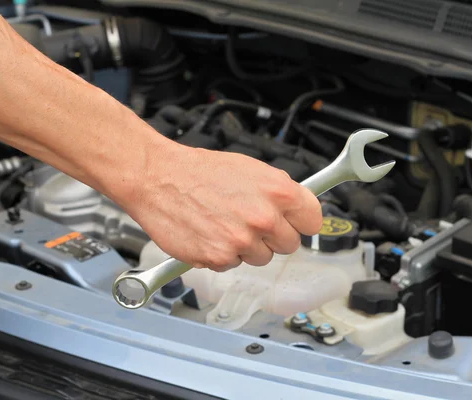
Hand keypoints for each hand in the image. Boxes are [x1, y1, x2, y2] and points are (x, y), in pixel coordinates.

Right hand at [113, 142, 322, 271]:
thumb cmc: (200, 171)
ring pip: (261, 258)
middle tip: (249, 222)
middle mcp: (264, 218)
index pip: (313, 220)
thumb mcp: (250, 169)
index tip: (293, 223)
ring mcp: (242, 241)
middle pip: (289, 245)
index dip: (301, 221)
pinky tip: (208, 233)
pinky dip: (221, 254)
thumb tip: (296, 210)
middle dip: (272, 237)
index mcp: (278, 191)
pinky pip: (232, 264)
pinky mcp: (219, 258)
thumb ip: (278, 192)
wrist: (158, 178)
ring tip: (223, 224)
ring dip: (246, 247)